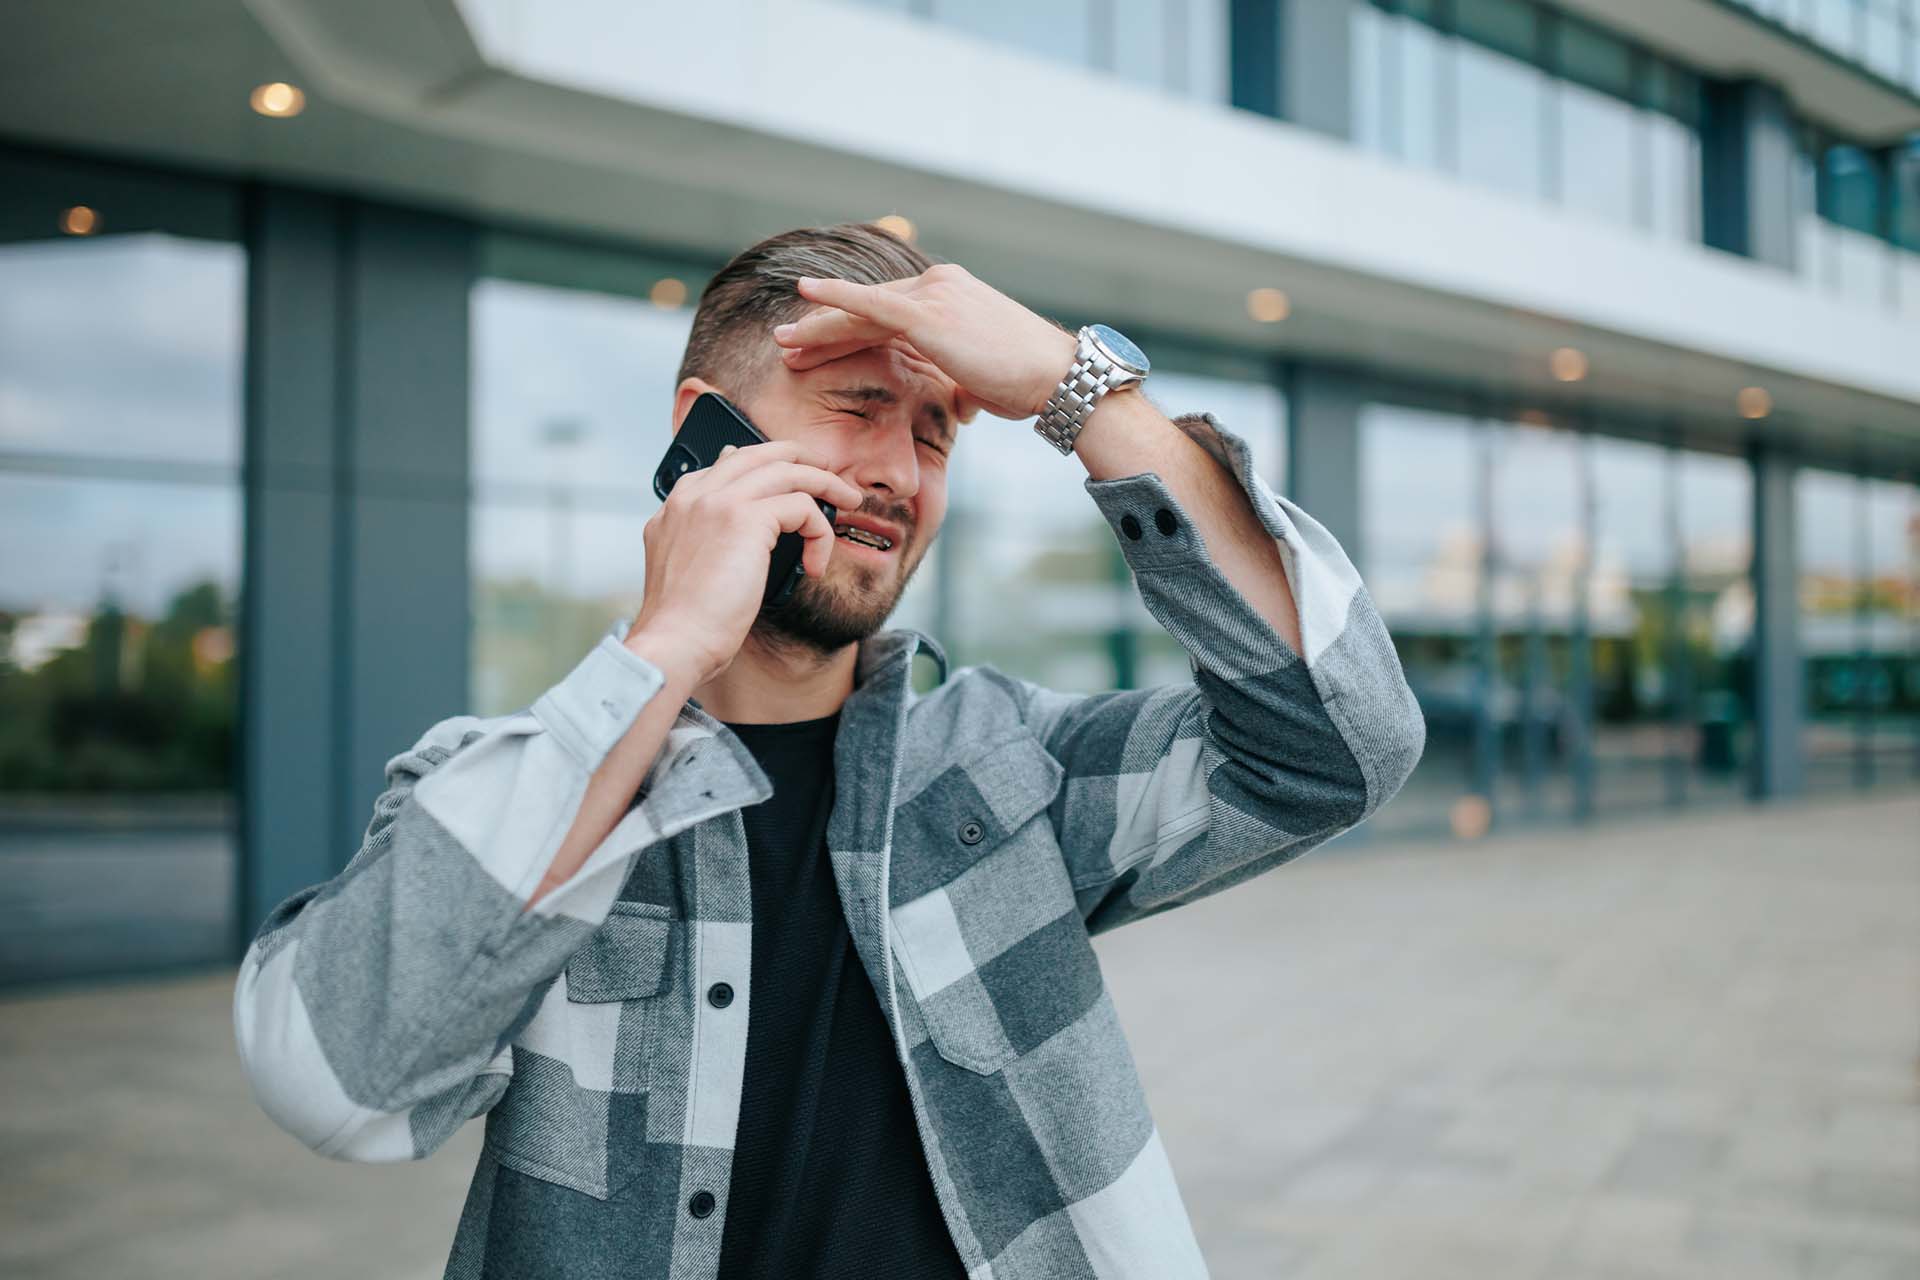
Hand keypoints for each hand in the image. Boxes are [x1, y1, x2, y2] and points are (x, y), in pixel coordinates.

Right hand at [623, 440, 863, 687]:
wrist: (675, 642)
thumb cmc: (685, 621)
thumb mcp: (690, 568)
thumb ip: (710, 537)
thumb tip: (747, 523)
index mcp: (677, 505)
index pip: (729, 462)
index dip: (768, 466)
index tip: (794, 482)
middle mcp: (694, 494)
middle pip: (760, 453)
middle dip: (802, 458)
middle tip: (830, 476)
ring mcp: (718, 502)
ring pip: (788, 471)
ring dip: (826, 484)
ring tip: (849, 501)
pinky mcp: (745, 519)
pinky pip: (802, 506)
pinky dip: (819, 532)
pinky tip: (815, 564)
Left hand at [770, 264, 1078, 422]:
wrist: (1057, 375)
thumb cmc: (1030, 383)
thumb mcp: (987, 379)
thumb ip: (965, 382)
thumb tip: (962, 406)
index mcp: (950, 296)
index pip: (887, 312)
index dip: (850, 330)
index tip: (819, 347)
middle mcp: (939, 285)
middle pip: (867, 309)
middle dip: (825, 329)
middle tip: (788, 343)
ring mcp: (933, 294)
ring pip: (861, 311)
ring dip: (819, 327)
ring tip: (784, 342)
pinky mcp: (927, 313)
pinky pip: (870, 305)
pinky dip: (835, 299)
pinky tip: (804, 296)